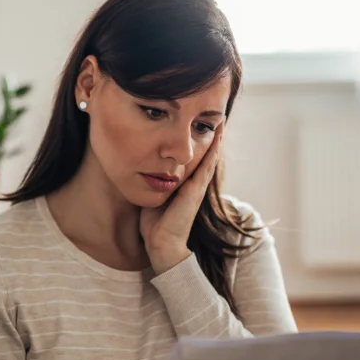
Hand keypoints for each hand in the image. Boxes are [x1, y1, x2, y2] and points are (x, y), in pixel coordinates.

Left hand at [140, 123, 224, 273]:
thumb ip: (151, 182)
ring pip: (209, 157)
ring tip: (220, 120)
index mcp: (183, 184)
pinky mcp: (196, 189)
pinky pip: (207, 165)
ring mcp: (197, 186)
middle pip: (204, 155)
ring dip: (215, 139)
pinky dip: (213, 150)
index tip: (197, 124)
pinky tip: (217, 136)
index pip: (192, 158)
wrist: (161, 243)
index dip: (196, 142)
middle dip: (209, 137)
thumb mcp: (152, 195)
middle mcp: (193, 183)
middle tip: (216, 116)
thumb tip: (139, 168)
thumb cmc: (154, 223)